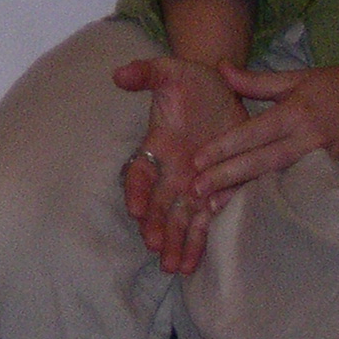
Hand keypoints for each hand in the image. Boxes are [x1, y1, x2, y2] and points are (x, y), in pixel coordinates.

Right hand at [114, 53, 248, 275]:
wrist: (220, 87)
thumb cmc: (191, 80)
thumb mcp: (169, 70)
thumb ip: (145, 72)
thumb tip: (119, 75)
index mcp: (159, 145)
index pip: (141, 171)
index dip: (138, 190)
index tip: (137, 208)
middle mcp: (172, 169)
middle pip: (159, 204)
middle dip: (157, 226)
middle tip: (156, 247)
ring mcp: (192, 181)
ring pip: (179, 219)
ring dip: (175, 242)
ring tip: (173, 267)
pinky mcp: (215, 188)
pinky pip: (203, 220)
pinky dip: (197, 241)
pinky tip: (192, 264)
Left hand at [192, 61, 338, 198]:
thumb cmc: (335, 86)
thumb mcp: (295, 77)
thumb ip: (256, 80)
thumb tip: (220, 68)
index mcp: (296, 113)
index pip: (253, 133)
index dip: (225, 147)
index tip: (197, 159)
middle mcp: (308, 140)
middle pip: (261, 162)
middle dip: (227, 177)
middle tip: (196, 189)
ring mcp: (320, 159)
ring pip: (276, 179)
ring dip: (244, 192)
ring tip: (214, 205)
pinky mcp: (329, 172)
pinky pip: (293, 186)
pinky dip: (268, 196)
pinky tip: (247, 205)